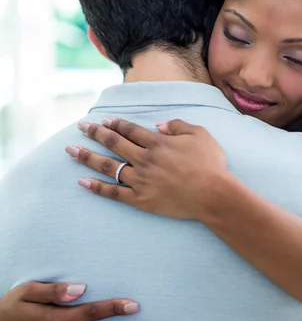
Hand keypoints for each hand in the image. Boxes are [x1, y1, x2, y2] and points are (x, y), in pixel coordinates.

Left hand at [66, 118, 226, 218]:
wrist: (213, 195)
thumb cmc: (210, 164)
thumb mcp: (199, 134)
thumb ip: (177, 125)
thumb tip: (158, 125)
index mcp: (157, 143)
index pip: (129, 130)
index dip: (115, 124)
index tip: (103, 121)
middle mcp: (144, 159)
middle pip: (114, 143)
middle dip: (94, 133)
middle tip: (80, 127)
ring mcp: (140, 180)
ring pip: (108, 166)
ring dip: (88, 157)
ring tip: (70, 151)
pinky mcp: (140, 199)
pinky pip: (114, 193)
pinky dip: (97, 187)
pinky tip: (82, 182)